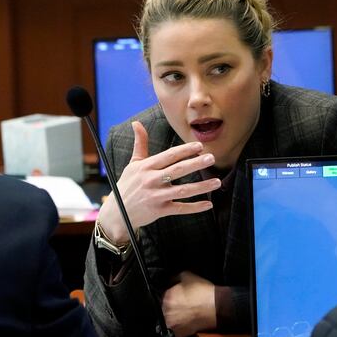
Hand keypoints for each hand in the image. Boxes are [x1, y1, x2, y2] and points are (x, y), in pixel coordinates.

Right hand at [98, 121, 220, 242]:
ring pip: (183, 190)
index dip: (185, 150)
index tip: (199, 146)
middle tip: (211, 158)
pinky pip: (180, 208)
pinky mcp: (160, 211)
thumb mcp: (132, 164)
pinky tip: (208, 205)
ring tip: (217, 182)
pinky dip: (195, 207)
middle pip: (177, 170)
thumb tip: (137, 123)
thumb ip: (140, 144)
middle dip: (196, 164)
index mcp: (146, 167)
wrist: (118, 213)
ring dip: (201, 186)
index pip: (169, 156)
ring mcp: (156, 196)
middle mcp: (151, 180)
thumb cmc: (127, 185)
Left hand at [162, 271, 216, 336]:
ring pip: (167, 320)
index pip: (162, 295)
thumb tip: (172, 280)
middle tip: (181, 306)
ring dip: (172, 318)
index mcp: (167, 296)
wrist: (217, 307)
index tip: (175, 298)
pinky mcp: (179, 334)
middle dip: (170, 308)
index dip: (169, 296)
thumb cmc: (205, 294)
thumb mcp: (188, 276)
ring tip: (184, 314)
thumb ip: (176, 278)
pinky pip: (173, 331)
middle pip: (163, 309)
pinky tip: (185, 322)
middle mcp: (167, 311)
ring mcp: (172, 323)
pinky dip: (177, 327)